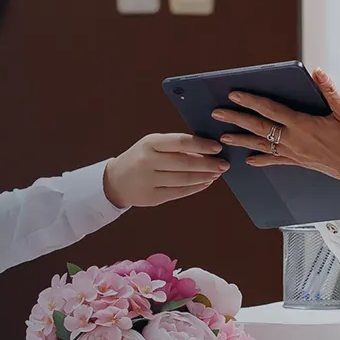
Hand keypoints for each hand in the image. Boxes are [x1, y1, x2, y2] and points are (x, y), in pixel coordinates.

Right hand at [102, 132, 228, 207]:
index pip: (181, 142)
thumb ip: (175, 146)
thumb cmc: (139, 158)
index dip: (202, 145)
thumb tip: (207, 150)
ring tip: (216, 174)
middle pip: (185, 163)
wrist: (115, 181)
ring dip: (205, 176)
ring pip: (184, 179)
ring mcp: (149, 181)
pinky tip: (205, 183)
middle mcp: (148, 161)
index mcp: (150, 143)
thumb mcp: (152, 145)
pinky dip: (195, 188)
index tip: (218, 148)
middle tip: (224, 164)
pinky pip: (179, 192)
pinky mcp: (152, 197)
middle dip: (209, 164)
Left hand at [212, 69, 339, 190]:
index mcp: (303, 124)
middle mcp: (294, 140)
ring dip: (241, 140)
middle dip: (236, 119)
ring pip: (261, 145)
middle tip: (217, 113)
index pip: (270, 110)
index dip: (251, 101)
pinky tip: (248, 160)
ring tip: (223, 137)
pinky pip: (274, 161)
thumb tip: (316, 72)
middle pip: (258, 127)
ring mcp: (294, 153)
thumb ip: (329, 91)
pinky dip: (260, 159)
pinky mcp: (299, 162)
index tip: (234, 94)